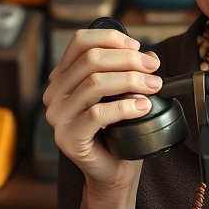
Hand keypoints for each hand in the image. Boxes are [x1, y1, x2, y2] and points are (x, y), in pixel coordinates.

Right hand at [42, 28, 162, 191]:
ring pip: (95, 83)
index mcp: (64, 76)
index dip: (111, 38)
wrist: (113, 170)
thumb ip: (129, 71)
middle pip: (91, 60)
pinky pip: (97, 113)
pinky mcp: (67, 137)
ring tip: (153, 87)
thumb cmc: (117, 130)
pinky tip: (143, 107)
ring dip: (131, 81)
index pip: (80, 42)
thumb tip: (149, 56)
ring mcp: (57, 116)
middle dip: (128, 60)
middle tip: (153, 68)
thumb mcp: (122, 93)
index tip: (137, 47)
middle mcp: (55, 93)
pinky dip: (125, 107)